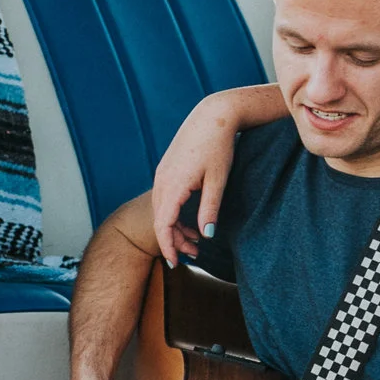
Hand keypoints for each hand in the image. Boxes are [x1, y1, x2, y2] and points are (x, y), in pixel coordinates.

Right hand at [150, 93, 246, 265]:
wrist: (213, 115)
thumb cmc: (218, 147)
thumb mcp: (218, 181)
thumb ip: (210, 209)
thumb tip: (206, 235)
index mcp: (173, 185)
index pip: (163, 224)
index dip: (168, 246)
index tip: (174, 264)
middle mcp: (162, 180)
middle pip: (160, 219)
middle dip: (174, 241)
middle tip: (195, 256)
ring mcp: (162, 174)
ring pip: (162, 210)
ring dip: (175, 227)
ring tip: (197, 241)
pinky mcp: (167, 169)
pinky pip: (165, 198)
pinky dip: (175, 213)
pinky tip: (192, 220)